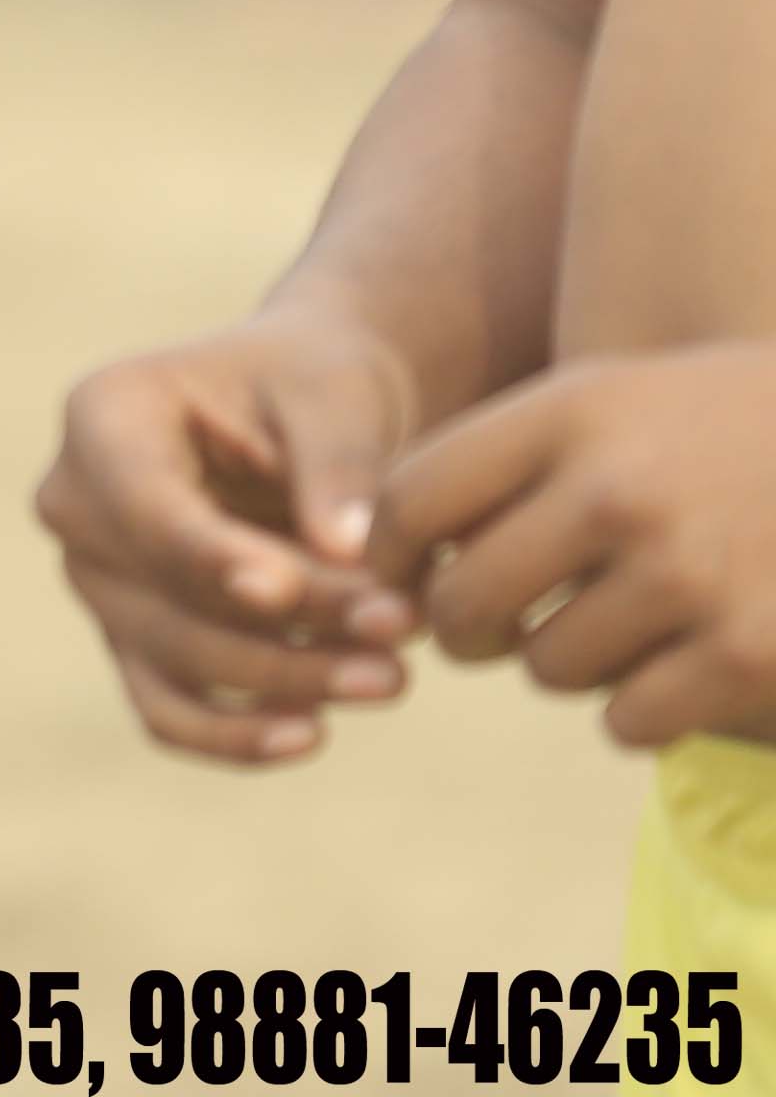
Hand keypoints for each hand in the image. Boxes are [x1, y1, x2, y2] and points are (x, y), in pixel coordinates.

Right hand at [34, 303, 423, 760]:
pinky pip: (166, 710)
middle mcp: (76, 505)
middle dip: (287, 623)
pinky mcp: (136, 639)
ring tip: (393, 676)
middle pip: (166, 593)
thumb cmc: (319, 386)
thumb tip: (344, 551)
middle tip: (399, 628)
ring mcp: (99, 580)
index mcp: (102, 417)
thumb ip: (338, 466)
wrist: (314, 416)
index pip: (146, 505)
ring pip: (176, 660)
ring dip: (284, 680)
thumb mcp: (337, 396)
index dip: (210, 554)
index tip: (282, 590)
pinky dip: (232, 735)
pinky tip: (312, 734)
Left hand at [375, 342, 775, 748]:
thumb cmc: (724, 433)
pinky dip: (642, 708)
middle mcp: (620, 492)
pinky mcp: (746, 658)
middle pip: (465, 604)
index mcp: (573, 414)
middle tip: (498, 627)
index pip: (412, 501)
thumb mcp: (615, 400)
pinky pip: (627, 719)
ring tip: (622, 625)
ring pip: (546, 669)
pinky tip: (682, 665)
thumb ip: (503, 460)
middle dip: (470, 628)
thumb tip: (380, 552)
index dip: (391, 557)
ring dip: (569, 662)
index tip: (406, 579)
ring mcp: (687, 578)